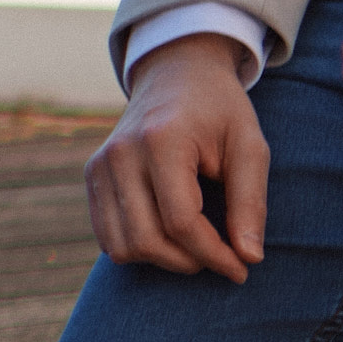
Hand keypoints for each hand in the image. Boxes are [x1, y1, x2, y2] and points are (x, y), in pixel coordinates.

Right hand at [89, 32, 266, 282]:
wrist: (176, 73)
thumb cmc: (219, 110)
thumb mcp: (250, 146)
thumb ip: (250, 202)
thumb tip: (248, 258)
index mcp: (161, 140)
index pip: (181, 222)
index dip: (214, 254)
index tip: (242, 267)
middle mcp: (121, 153)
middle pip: (148, 240)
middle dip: (190, 262)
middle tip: (222, 256)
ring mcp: (100, 165)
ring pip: (122, 247)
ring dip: (163, 259)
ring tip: (195, 245)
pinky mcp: (92, 175)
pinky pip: (107, 237)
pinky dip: (139, 248)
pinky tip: (168, 234)